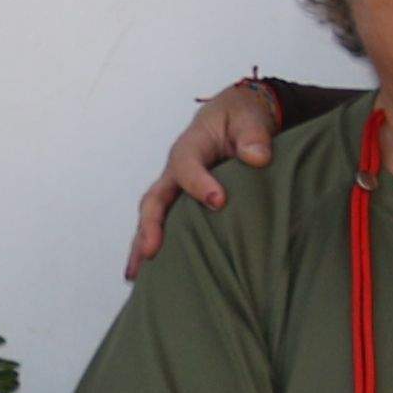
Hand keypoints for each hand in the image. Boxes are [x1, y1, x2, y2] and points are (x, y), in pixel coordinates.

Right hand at [122, 82, 281, 280]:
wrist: (235, 117)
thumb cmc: (241, 116)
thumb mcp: (250, 117)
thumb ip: (254, 135)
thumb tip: (258, 157)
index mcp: (191, 146)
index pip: (187, 165)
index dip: (200, 183)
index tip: (219, 202)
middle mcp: (175, 171)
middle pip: (155, 199)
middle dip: (151, 226)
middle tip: (152, 251)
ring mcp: (175, 190)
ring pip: (152, 218)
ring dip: (142, 245)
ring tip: (135, 276)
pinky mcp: (182, 205)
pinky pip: (163, 226)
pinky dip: (152, 248)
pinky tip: (146, 275)